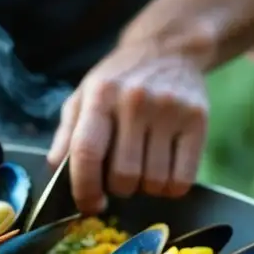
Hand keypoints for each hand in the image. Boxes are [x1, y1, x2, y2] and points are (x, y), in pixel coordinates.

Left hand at [48, 43, 208, 214]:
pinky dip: (171, 188)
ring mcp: (169, 109)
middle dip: (118, 189)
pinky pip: (182, 179)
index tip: (89, 205)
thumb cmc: (118, 80)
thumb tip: (55, 170)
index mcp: (100, 96)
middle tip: (119, 178)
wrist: (169, 48)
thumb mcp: (83, 96)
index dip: (85, 189)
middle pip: (123, 175)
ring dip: (146, 188)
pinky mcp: (198, 120)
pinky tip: (164, 172)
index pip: (87, 153)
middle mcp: (135, 101)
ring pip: (154, 182)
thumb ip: (67, 134)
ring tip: (143, 170)